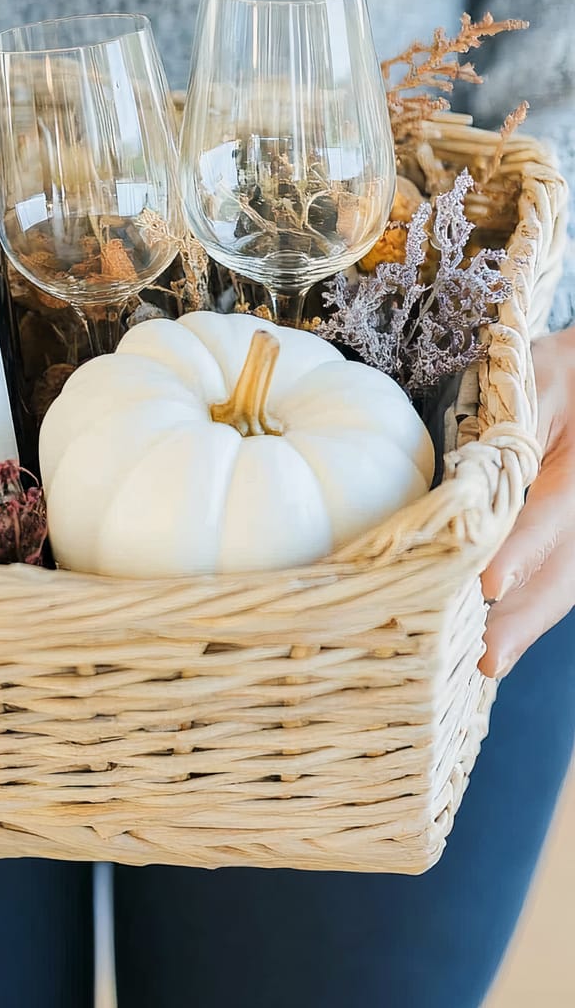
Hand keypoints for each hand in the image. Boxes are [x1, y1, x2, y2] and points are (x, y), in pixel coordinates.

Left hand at [481, 328, 574, 676]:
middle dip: (527, 617)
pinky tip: (502, 630)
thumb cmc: (563, 373)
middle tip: (489, 660)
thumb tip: (468, 474)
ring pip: (566, 582)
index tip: (488, 585)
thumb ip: (509, 424)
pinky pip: (562, 573)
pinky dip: (535, 604)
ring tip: (490, 660)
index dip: (520, 554)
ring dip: (529, 620)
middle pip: (566, 573)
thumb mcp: (537, 381)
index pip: (549, 519)